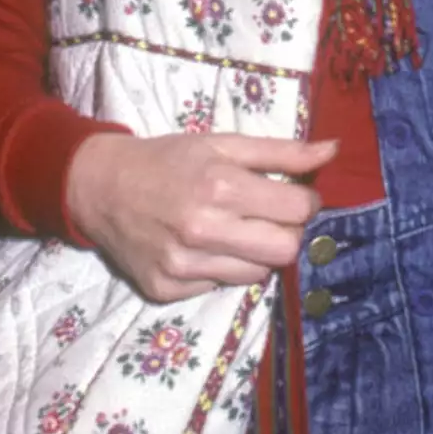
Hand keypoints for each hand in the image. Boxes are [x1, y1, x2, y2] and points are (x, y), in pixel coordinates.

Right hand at [65, 131, 337, 300]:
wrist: (99, 186)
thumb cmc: (168, 159)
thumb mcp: (223, 143)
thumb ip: (282, 152)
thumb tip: (333, 150)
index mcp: (220, 186)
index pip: (297, 212)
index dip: (306, 203)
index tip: (296, 198)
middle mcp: (203, 230)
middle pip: (284, 251)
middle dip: (287, 234)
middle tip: (270, 219)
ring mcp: (183, 266)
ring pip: (256, 275)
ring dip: (255, 254)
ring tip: (233, 231)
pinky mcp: (166, 290)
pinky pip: (217, 288)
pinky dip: (219, 269)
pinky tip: (201, 248)